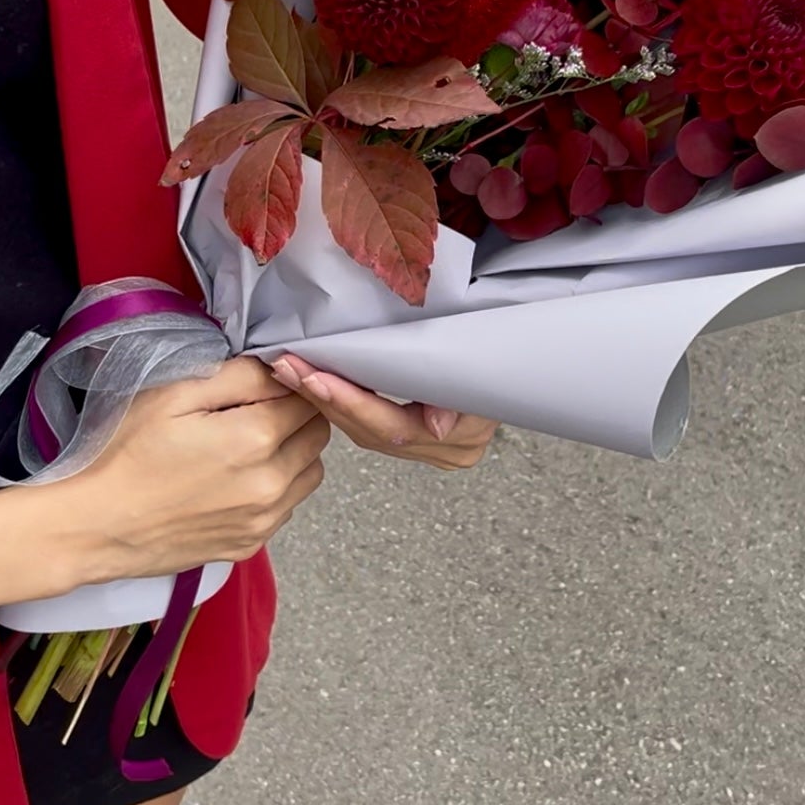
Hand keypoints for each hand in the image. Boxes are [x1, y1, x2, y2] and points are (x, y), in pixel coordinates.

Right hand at [52, 357, 329, 586]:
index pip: (307, 398)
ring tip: (247, 444)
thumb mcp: (174, 394)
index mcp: (255, 438)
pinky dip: (276, 488)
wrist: (96, 526)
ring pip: (309, 472)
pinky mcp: (249, 544)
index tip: (261, 382)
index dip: (287, 384)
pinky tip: (236, 479)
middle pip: (316, 434)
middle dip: (296, 415)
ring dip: (293, 452)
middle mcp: (271, 483)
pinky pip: (286, 507)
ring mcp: (263, 520)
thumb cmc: (126, 454)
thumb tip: (278, 369)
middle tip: (255, 410)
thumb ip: (238, 376)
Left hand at [269, 356, 495, 471]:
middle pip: (371, 432)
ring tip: (289, 372)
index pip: (393, 428)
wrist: (517, 354)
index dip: (352, 404)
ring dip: (325, 400)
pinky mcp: (414, 435)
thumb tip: (438, 427)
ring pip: (363, 432)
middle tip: (288, 369)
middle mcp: (443, 452)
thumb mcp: (485, 365)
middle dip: (326, 400)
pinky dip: (340, 402)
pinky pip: (368, 424)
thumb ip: (460, 398)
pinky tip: (312, 382)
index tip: (316, 379)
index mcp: (460, 441)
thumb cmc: (502, 352)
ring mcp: (427, 448)